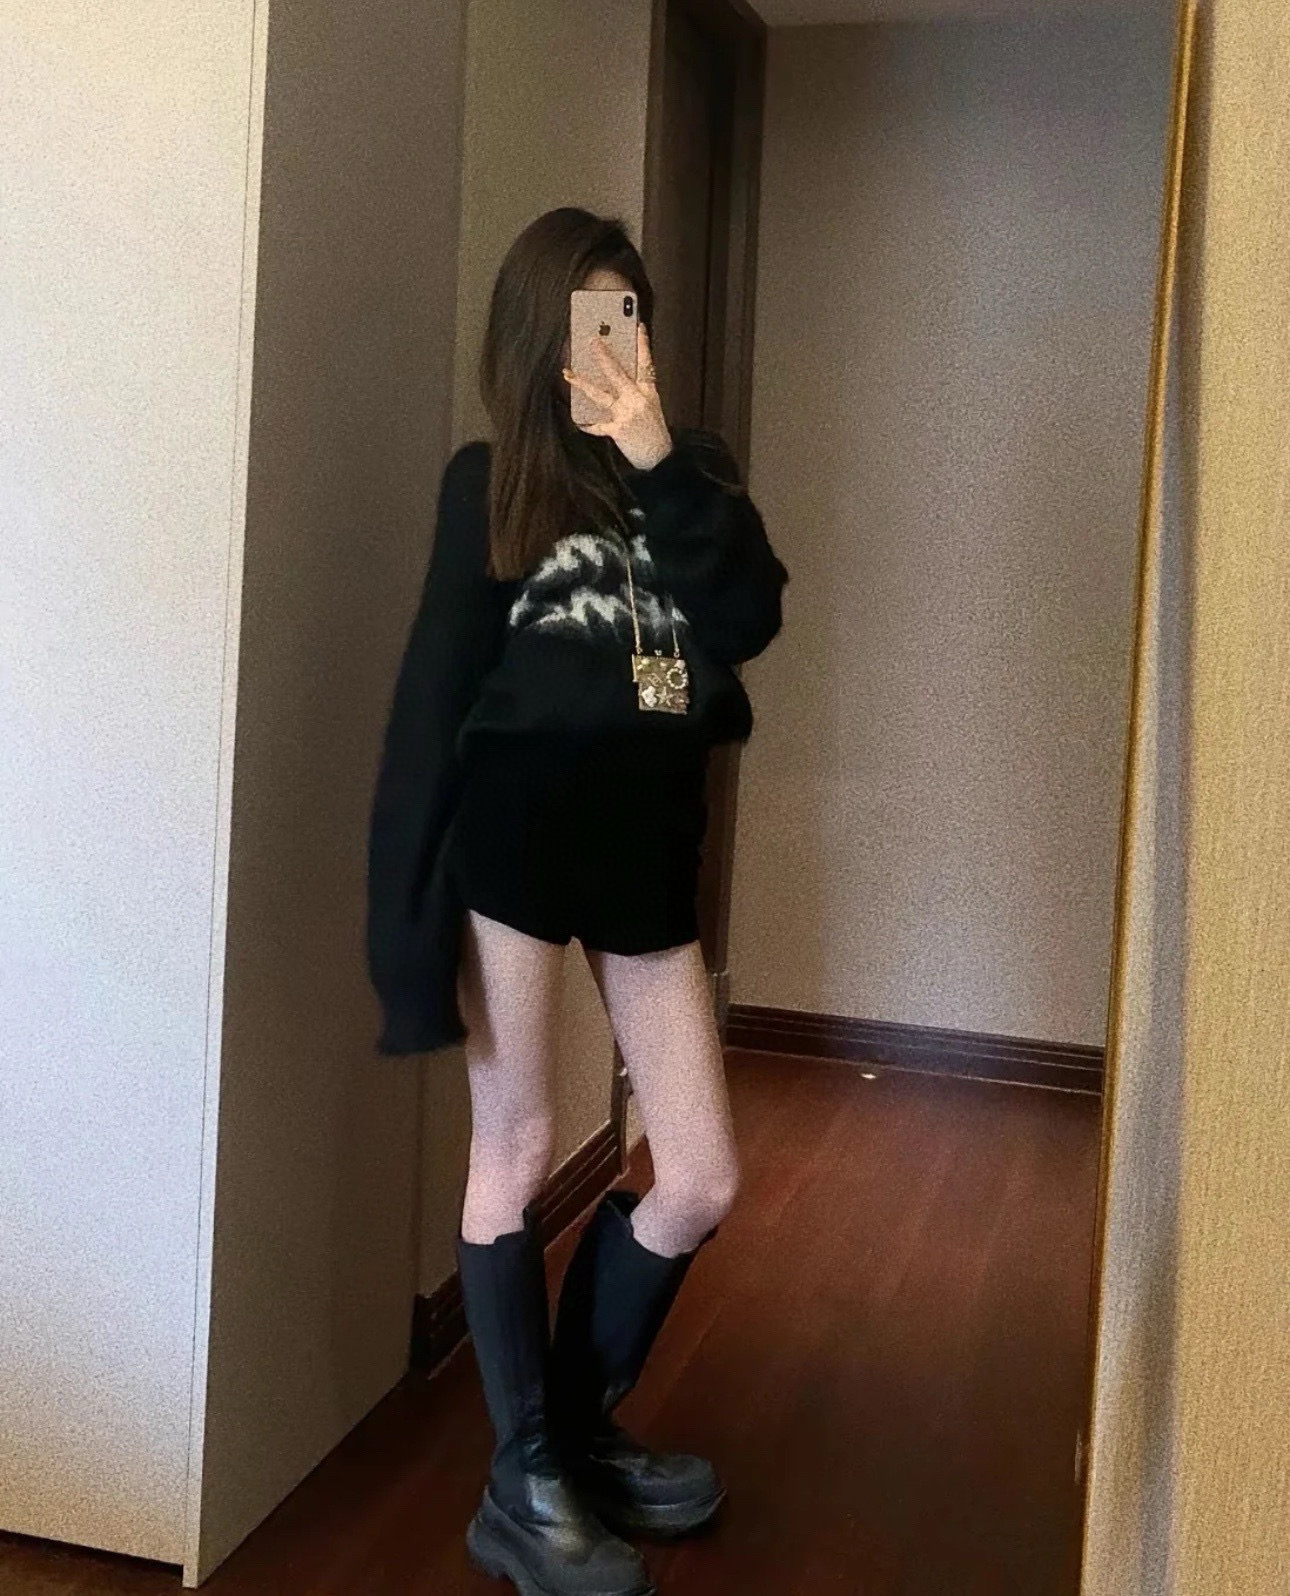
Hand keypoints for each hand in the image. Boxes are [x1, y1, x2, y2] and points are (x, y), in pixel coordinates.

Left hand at [563, 322, 672, 469]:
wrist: (660, 459)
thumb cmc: (654, 433)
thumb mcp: (652, 407)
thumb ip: (637, 391)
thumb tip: (616, 376)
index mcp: (649, 392)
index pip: (646, 364)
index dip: (643, 345)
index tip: (639, 327)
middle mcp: (637, 400)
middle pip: (618, 373)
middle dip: (603, 356)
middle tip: (591, 341)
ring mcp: (626, 414)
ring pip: (601, 394)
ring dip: (583, 383)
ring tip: (568, 373)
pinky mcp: (618, 430)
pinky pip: (597, 425)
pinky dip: (586, 423)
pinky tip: (577, 420)